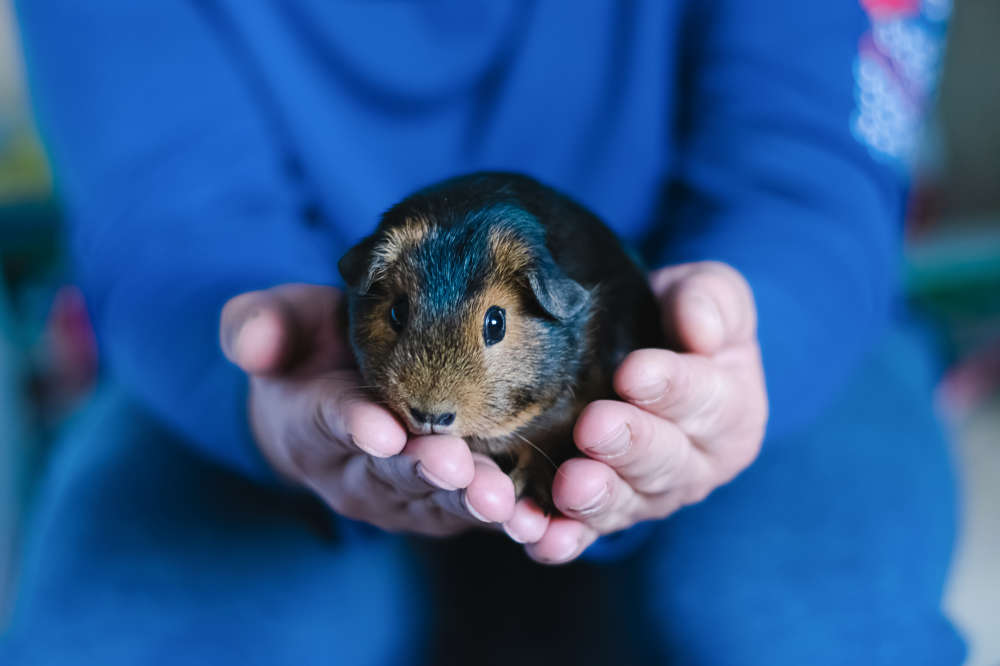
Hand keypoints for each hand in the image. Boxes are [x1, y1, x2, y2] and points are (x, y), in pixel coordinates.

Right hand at [219, 284, 515, 535]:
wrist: (328, 394)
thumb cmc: (308, 350)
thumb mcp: (277, 324)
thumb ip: (258, 327)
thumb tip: (249, 343)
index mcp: (311, 424)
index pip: (331, 422)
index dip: (355, 425)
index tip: (380, 430)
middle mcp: (355, 472)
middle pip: (390, 473)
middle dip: (423, 470)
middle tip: (454, 466)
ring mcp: (399, 494)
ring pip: (434, 500)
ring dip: (466, 499)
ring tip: (498, 498)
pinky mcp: (440, 502)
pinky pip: (468, 512)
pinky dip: (499, 518)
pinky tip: (531, 521)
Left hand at [501, 262, 767, 562]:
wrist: (647, 350)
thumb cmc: (679, 319)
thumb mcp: (706, 293)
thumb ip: (710, 301)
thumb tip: (702, 330)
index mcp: (731, 410)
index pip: (705, 399)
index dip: (670, 388)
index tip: (634, 372)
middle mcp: (694, 464)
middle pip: (664, 460)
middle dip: (628, 445)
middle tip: (593, 427)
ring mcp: (647, 496)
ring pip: (624, 503)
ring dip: (595, 498)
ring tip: (569, 486)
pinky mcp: (602, 514)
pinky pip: (581, 532)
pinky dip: (561, 539)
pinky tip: (538, 537)